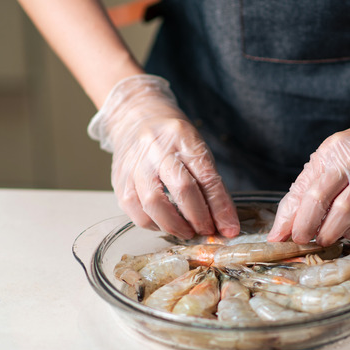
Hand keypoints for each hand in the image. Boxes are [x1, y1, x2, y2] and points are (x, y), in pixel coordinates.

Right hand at [88, 74, 238, 238]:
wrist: (136, 117)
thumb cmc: (172, 139)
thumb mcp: (196, 149)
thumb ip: (209, 183)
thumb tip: (223, 222)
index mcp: (184, 138)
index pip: (207, 176)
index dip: (220, 207)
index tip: (229, 228)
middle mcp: (157, 149)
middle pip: (182, 189)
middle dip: (199, 218)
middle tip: (208, 231)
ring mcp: (135, 164)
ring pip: (153, 203)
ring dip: (174, 226)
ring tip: (187, 232)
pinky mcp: (119, 179)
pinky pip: (134, 210)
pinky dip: (152, 224)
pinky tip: (164, 225)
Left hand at [267, 94, 349, 245]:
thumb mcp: (334, 156)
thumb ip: (310, 185)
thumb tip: (287, 220)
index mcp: (332, 152)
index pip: (304, 188)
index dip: (289, 216)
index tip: (278, 235)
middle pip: (320, 199)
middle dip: (306, 226)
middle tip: (301, 240)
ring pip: (345, 211)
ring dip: (330, 232)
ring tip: (323, 239)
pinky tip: (349, 232)